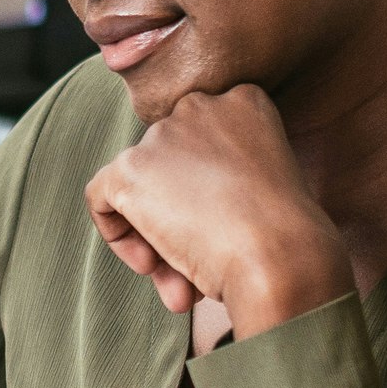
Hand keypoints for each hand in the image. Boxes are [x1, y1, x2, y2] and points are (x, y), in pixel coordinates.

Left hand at [81, 83, 354, 337]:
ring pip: (138, 187)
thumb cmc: (285, 240)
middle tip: (197, 271)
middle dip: (177, 219)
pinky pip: (100, 197)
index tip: (221, 233)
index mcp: (243, 102)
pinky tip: (149, 265)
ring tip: (183, 285)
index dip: (203, 196)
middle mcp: (200, 105)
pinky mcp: (130, 167)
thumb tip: (177, 211)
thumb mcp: (262, 192)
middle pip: (166, 166)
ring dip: (156, 239)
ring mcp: (162, 134)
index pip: (199, 145)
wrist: (280, 256)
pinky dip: (117, 235)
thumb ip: (219, 183)